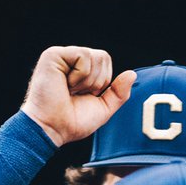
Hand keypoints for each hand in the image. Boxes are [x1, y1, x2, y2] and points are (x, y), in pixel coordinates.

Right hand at [20, 46, 136, 146]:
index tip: (85, 96)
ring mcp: (61, 56)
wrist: (53, 129)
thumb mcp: (103, 108)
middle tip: (76, 94)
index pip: (105, 62)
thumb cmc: (72, 121)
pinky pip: (83, 56)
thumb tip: (132, 74)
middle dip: (97, 82)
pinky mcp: (53, 55)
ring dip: (87, 81)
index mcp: (80, 70)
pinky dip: (80, 76)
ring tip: (69, 90)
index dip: (103, 82)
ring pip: (94, 56)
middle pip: (103, 57)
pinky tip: (65, 85)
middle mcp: (71, 60)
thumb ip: (118, 92)